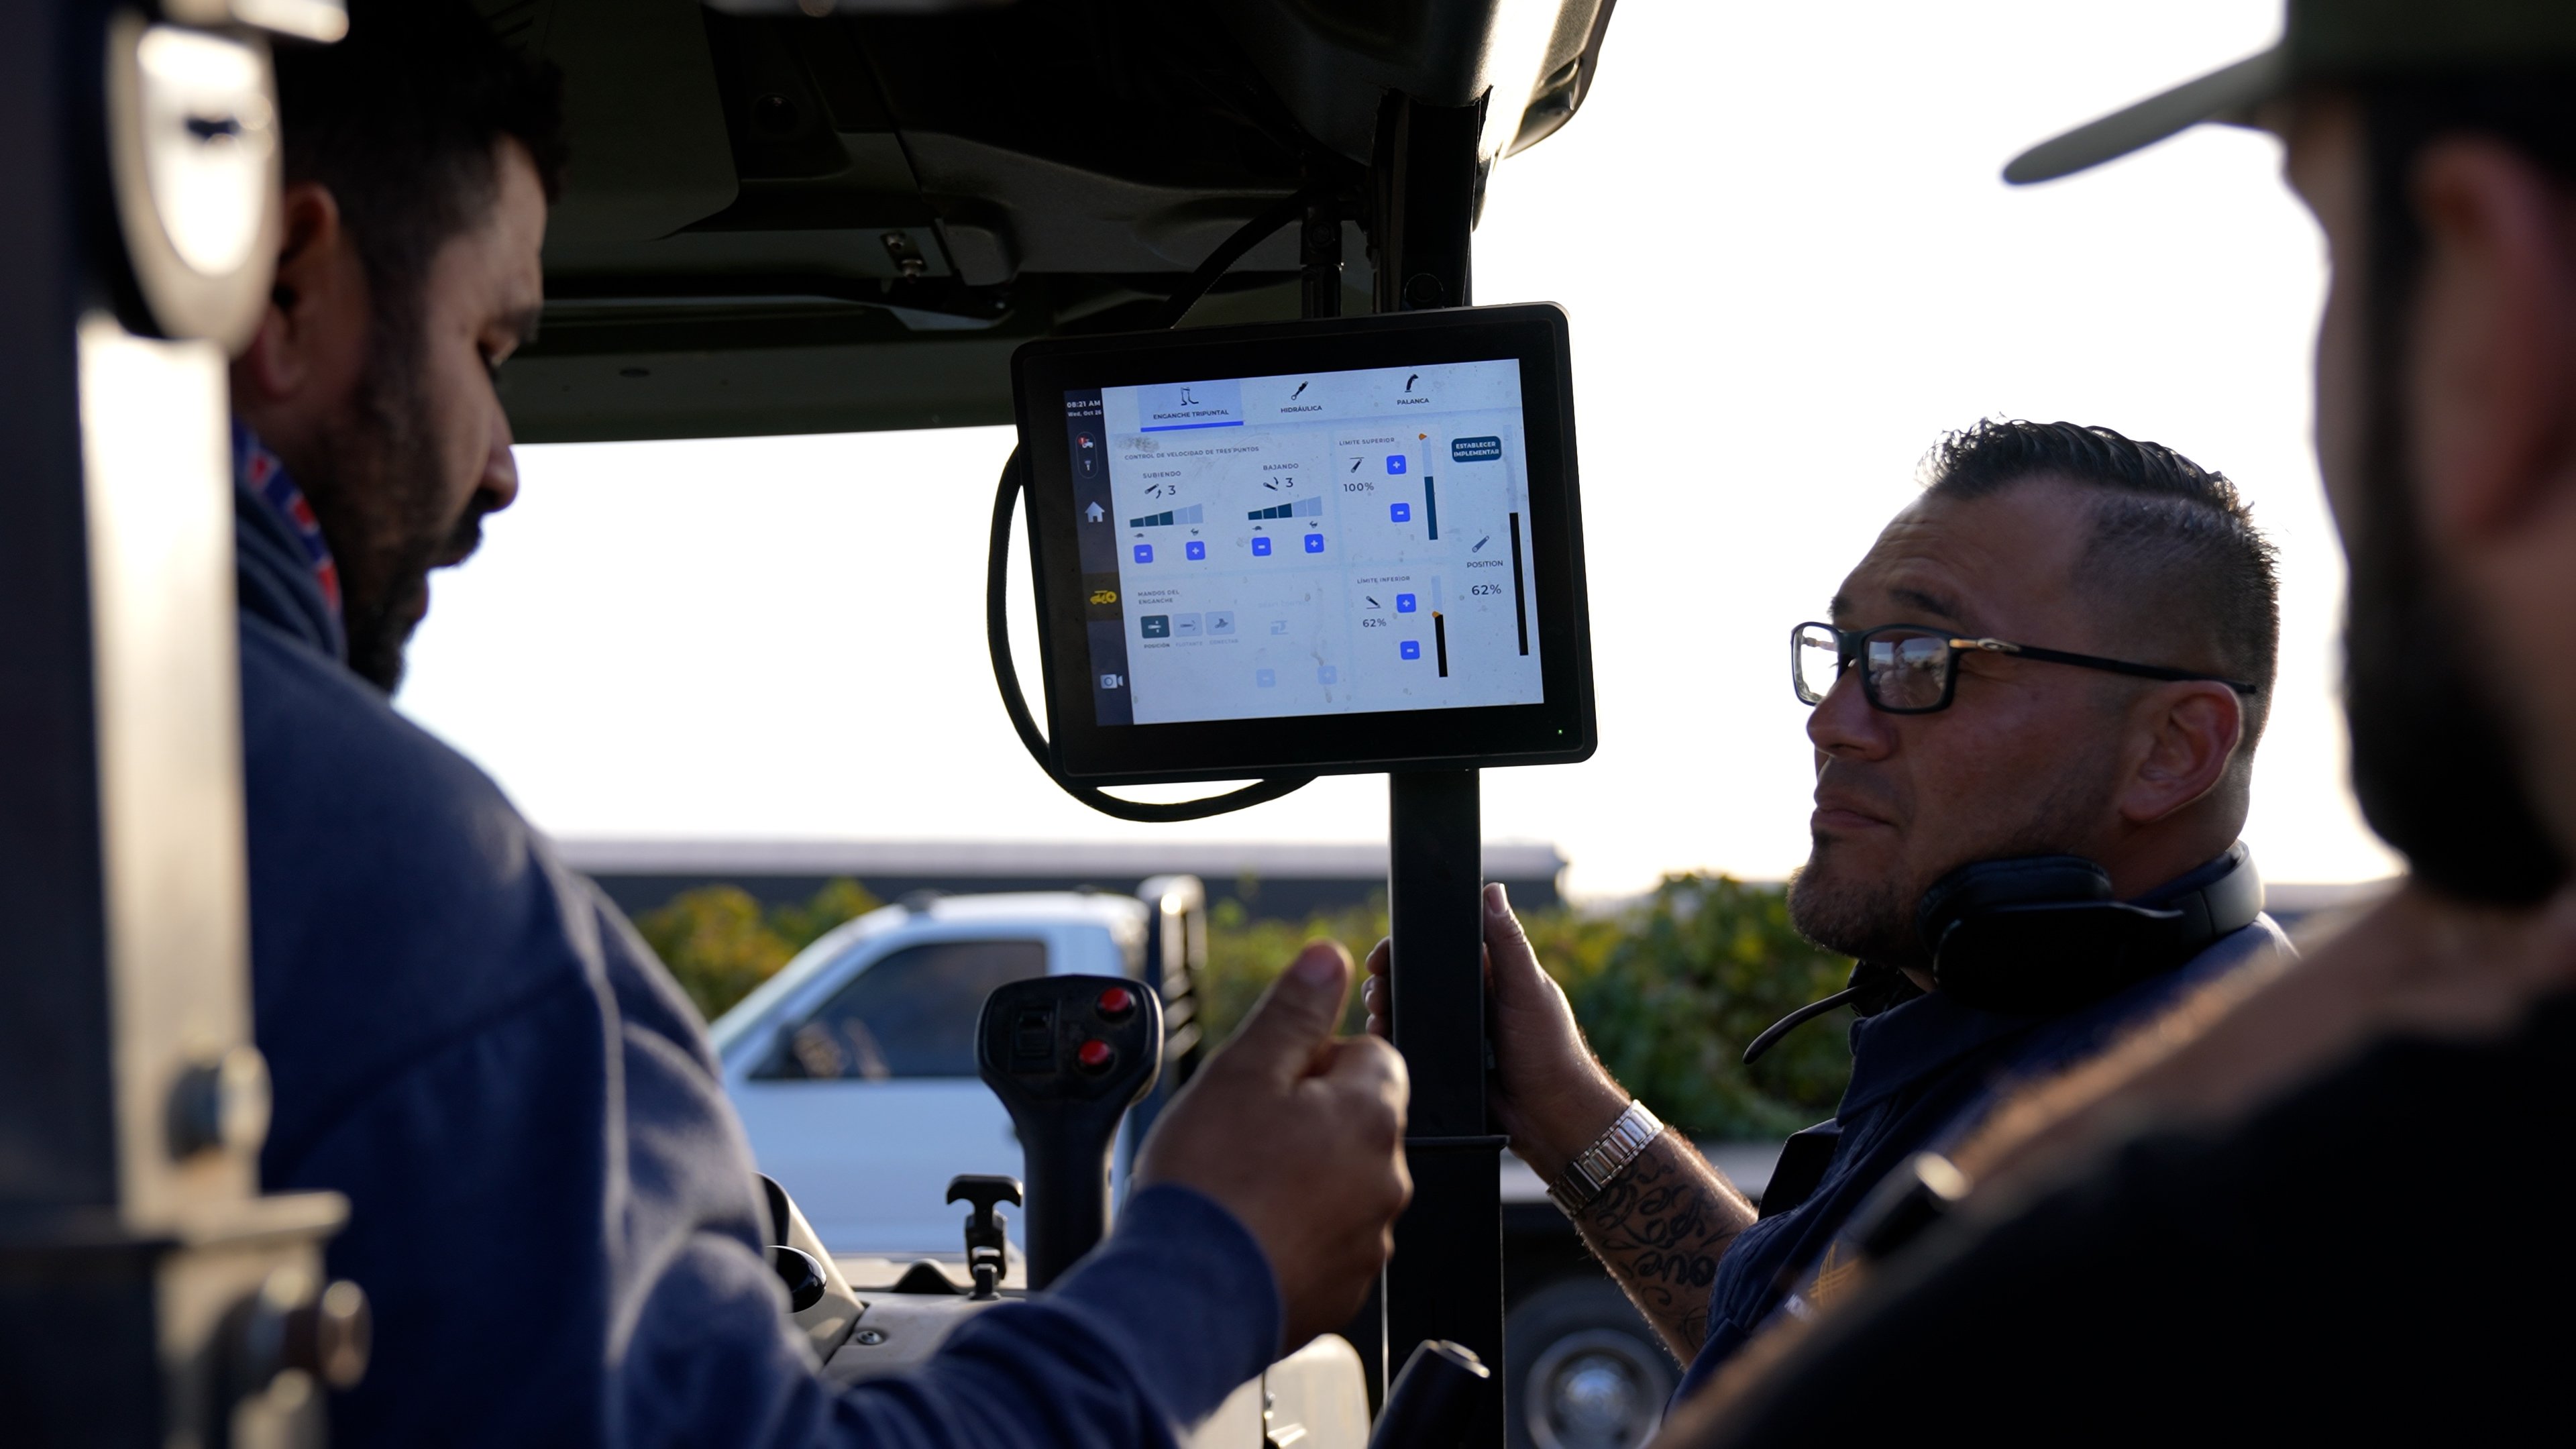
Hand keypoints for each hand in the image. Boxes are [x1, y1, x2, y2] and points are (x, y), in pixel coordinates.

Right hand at [1135, 941, 1411, 1350]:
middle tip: (1243, 1137)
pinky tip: (1247, 1233)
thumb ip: (1295, 1010)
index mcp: (1371, 1115)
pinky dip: (1293, 1233)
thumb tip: (1329, 956)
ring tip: (1239, 1189)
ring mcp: (1369, 1240)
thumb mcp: (1244, 1070)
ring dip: (1300, 1177)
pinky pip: (1326, 1242)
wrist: (1184, 1298)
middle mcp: (1387, 1179)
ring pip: (1341, 1183)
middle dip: (1307, 1119)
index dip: (1312, 1061)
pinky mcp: (1343, 1290)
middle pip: (1356, 1120)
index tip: (1268, 1085)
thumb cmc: (1209, 1185)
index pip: (1370, 1054)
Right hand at [1362, 882, 1624, 1179]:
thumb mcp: (1529, 991)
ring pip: (1410, 1012)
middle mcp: (1473, 998)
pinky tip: (1383, 1044)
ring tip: (1377, 1019)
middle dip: (1389, 982)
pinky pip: (1414, 1045)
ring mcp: (1459, 1031)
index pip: (1441, 946)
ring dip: (1387, 1011)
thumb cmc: (1551, 1052)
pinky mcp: (1449, 1061)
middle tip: (1375, 993)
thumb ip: (1509, 944)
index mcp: (1493, 973)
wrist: (1550, 1120)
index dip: (1407, 946)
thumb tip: (1492, 891)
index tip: (1381, 956)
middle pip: (1417, 978)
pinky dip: (1396, 1042)